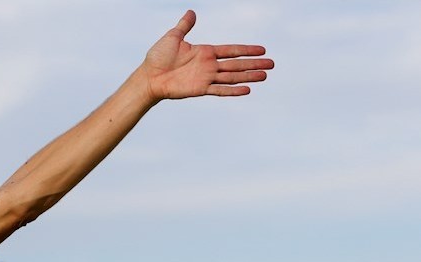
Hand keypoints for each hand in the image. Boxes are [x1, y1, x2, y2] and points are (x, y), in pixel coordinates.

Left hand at [143, 10, 272, 99]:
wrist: (148, 76)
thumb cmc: (157, 57)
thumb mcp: (173, 37)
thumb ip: (184, 26)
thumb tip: (191, 12)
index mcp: (205, 52)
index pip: (231, 50)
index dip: (247, 50)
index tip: (262, 50)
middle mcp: (208, 65)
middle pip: (236, 64)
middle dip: (254, 64)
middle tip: (272, 64)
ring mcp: (205, 77)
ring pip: (232, 77)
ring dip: (249, 76)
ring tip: (265, 76)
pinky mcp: (200, 89)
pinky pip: (219, 90)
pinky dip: (233, 90)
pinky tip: (247, 90)